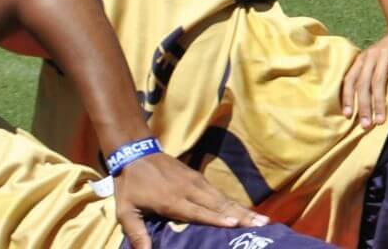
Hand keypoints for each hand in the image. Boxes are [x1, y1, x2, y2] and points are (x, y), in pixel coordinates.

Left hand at [112, 153, 267, 248]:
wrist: (137, 154)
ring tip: (261, 219)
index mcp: (172, 200)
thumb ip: (136, 233)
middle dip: (241, 215)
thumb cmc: (131, 187)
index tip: (234, 223)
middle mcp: (189, 190)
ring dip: (243, 209)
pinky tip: (244, 210)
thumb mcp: (126, 211)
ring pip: (223, 198)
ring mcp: (197, 182)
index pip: (198, 211)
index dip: (216, 218)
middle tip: (261, 224)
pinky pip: (220, 193)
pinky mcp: (199, 178)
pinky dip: (234, 202)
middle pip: (219, 204)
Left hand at [342, 10, 387, 128]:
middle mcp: (371, 56)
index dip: (347, 98)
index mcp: (363, 59)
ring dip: (379, 101)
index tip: (348, 116)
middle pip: (363, 84)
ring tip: (381, 119)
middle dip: (364, 106)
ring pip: (379, 80)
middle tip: (366, 125)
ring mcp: (387, 52)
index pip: (350, 80)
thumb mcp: (377, 58)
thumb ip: (371, 73)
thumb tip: (366, 100)